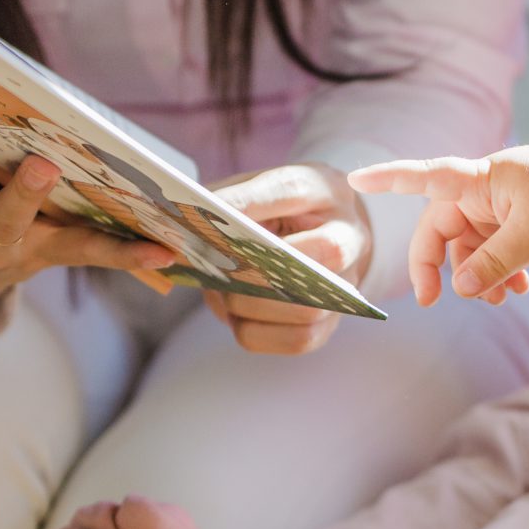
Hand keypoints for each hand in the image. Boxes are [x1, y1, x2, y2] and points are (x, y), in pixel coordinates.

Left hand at [203, 163, 372, 355]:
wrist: (316, 236)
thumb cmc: (274, 211)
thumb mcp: (254, 190)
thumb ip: (224, 201)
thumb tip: (178, 223)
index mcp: (328, 189)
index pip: (292, 190)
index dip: (246, 204)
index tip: (203, 215)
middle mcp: (351, 235)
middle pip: (324, 251)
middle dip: (260, 264)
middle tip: (217, 265)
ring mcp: (349, 283)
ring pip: (309, 305)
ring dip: (253, 303)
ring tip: (223, 291)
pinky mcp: (333, 322)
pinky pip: (299, 339)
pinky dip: (257, 331)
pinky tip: (236, 315)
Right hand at [351, 136, 528, 307]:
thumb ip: (492, 263)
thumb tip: (459, 287)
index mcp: (482, 179)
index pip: (424, 177)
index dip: (389, 179)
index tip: (355, 179)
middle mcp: (488, 190)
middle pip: (444, 229)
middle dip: (440, 264)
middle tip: (439, 299)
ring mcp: (506, 205)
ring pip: (472, 245)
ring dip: (477, 274)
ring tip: (499, 297)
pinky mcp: (526, 220)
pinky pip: (497, 249)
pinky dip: (500, 270)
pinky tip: (515, 288)